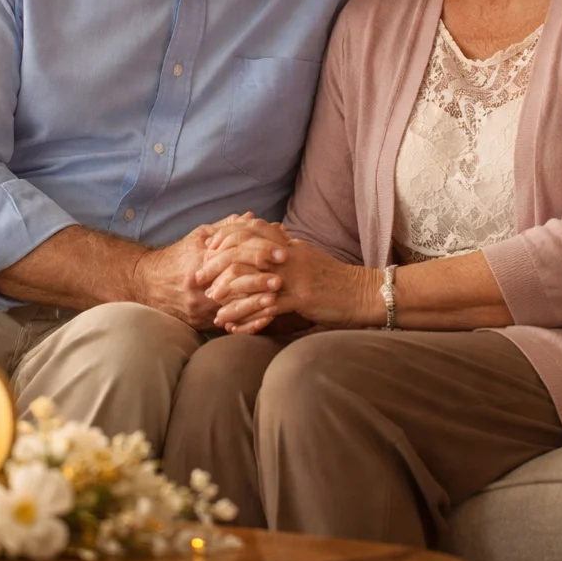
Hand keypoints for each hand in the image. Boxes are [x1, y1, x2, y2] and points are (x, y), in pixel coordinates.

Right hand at [130, 214, 286, 330]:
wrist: (146, 284)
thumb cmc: (177, 256)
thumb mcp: (198, 236)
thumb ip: (226, 228)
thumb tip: (254, 219)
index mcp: (201, 259)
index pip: (235, 254)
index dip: (260, 253)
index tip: (282, 252)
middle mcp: (199, 284)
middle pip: (235, 284)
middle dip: (260, 283)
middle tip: (283, 281)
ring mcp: (198, 306)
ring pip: (232, 308)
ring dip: (256, 306)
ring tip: (277, 303)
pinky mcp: (199, 322)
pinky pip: (227, 325)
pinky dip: (247, 323)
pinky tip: (264, 320)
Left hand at [213, 240, 378, 334]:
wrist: (363, 292)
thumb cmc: (336, 279)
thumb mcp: (309, 257)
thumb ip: (287, 249)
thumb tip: (270, 239)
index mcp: (288, 245)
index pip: (249, 231)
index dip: (225, 237)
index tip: (209, 249)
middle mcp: (287, 256)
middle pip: (242, 254)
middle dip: (215, 268)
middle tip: (198, 281)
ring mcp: (293, 277)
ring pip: (250, 282)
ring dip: (228, 298)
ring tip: (214, 312)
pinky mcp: (300, 298)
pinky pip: (267, 308)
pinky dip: (247, 319)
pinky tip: (235, 329)